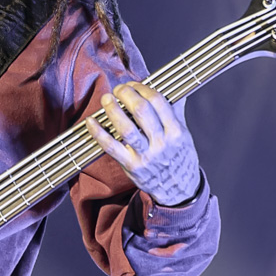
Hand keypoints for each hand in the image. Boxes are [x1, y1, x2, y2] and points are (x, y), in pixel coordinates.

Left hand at [86, 81, 200, 206]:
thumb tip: (174, 86)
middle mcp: (161, 143)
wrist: (179, 190)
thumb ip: (175, 111)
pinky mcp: (131, 166)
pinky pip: (112, 148)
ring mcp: (145, 156)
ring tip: (107, 98)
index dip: (143, 88)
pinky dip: (99, 134)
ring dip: (113, 110)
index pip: (158, 101)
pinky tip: (91, 122)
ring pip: (126, 129)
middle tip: (119, 89)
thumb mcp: (183, 135)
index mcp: (176, 132)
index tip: (134, 85)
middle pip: (141, 111)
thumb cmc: (179, 158)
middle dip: (127, 94)